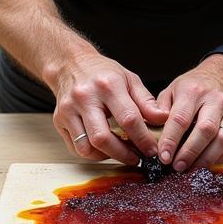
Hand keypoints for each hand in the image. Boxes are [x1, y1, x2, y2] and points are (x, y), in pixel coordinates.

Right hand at [52, 53, 166, 164]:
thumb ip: (146, 101)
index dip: (142, 139)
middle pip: (102, 138)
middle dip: (123, 154)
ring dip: (106, 156)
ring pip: (86, 147)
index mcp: (107, 85)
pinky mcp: (59, 120)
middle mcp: (85, 98)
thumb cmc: (103, 73)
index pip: (128, 118)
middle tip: (136, 158)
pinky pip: (76, 148)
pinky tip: (105, 148)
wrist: (70, 64)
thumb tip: (163, 119)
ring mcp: (68, 110)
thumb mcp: (129, 79)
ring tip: (120, 153)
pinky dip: (92, 153)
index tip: (151, 150)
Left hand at [156, 57, 222, 171]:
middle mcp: (214, 101)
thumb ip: (160, 109)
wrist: (220, 77)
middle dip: (189, 152)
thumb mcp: (171, 89)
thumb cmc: (192, 86)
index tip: (163, 156)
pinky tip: (204, 164)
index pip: (181, 118)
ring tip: (189, 169)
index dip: (171, 140)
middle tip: (176, 166)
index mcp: (193, 91)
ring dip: (204, 159)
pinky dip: (217, 159)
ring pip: (221, 140)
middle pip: (204, 130)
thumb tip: (151, 130)